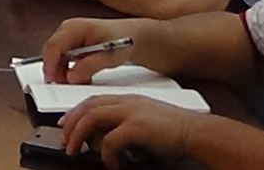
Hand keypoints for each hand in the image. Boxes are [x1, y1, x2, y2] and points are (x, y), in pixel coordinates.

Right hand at [40, 17, 149, 83]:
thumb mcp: (109, 56)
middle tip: (66, 86)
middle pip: (51, 52)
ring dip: (63, 72)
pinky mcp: (70, 43)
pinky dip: (69, 69)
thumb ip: (89, 66)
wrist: (132, 36)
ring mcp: (67, 35)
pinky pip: (62, 59)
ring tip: (80, 80)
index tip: (53, 80)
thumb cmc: (123, 40)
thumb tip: (71, 77)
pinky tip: (81, 75)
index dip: (50, 65)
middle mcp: (67, 29)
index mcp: (74, 27)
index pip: (53, 46)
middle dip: (56, 71)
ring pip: (55, 57)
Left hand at [58, 94, 203, 166]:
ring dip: (79, 136)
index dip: (76, 111)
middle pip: (87, 107)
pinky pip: (110, 140)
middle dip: (71, 124)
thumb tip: (107, 139)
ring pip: (92, 118)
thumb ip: (126, 124)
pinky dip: (107, 154)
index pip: (93, 100)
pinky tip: (113, 163)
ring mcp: (131, 112)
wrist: (197, 132)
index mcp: (128, 100)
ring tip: (75, 150)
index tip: (66, 123)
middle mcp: (126, 102)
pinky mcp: (136, 127)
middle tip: (65, 141)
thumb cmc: (177, 131)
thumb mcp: (146, 120)